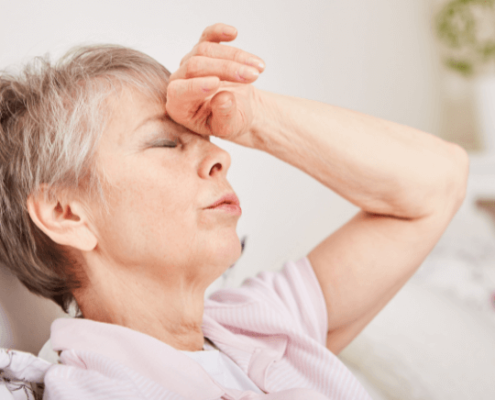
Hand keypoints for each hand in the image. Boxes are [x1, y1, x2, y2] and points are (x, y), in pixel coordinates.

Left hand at [165, 23, 264, 145]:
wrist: (239, 108)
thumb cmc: (230, 121)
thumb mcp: (229, 127)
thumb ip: (224, 116)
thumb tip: (223, 99)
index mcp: (179, 106)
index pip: (179, 91)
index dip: (195, 86)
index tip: (216, 84)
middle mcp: (179, 81)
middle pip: (196, 66)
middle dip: (227, 69)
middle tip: (252, 76)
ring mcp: (189, 63)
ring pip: (206, 50)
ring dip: (236, 57)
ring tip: (259, 68)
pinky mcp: (202, 49)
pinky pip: (207, 36)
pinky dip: (219, 32)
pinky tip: (233, 33)